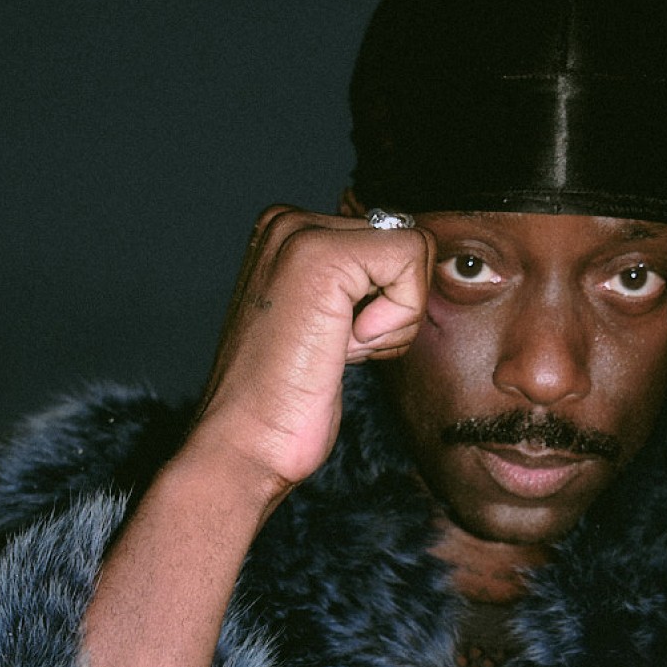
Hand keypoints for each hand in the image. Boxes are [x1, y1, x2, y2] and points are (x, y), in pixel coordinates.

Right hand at [190, 206, 433, 500]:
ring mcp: (301, 233)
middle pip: (408, 246)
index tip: (332, 342)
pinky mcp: (322, 257)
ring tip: (329, 350)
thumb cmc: (284, 403)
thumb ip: (363, 286)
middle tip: (332, 349)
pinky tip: (342, 347)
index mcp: (288, 234)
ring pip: (415, 253)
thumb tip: (421, 267)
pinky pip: (412, 263)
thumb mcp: (328, 325)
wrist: (245, 444)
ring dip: (391, 323)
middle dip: (392, 312)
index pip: (392, 243)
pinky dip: (395, 320)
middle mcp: (289, 222)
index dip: (387, 306)